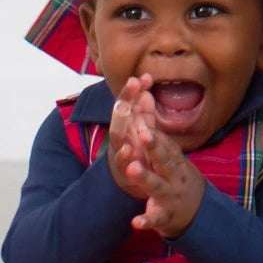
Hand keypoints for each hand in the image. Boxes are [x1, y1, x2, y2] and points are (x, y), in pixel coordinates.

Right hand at [107, 75, 156, 197]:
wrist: (132, 185)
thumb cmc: (137, 153)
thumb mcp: (141, 129)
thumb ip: (143, 108)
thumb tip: (144, 82)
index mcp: (127, 125)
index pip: (128, 103)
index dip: (134, 90)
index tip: (144, 77)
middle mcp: (121, 136)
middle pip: (121, 113)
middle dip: (126, 98)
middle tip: (133, 83)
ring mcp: (121, 152)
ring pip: (118, 135)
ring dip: (120, 121)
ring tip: (125, 107)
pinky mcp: (123, 170)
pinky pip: (121, 162)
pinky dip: (123, 156)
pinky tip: (128, 149)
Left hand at [125, 123, 205, 237]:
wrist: (201, 215)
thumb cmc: (181, 182)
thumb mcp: (176, 163)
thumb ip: (161, 143)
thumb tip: (146, 113)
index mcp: (178, 164)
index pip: (169, 147)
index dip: (157, 135)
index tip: (143, 122)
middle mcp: (176, 179)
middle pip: (165, 161)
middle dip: (154, 148)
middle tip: (142, 134)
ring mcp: (172, 198)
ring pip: (158, 187)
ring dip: (145, 178)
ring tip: (131, 168)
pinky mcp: (166, 217)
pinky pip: (156, 219)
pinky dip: (146, 221)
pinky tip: (135, 222)